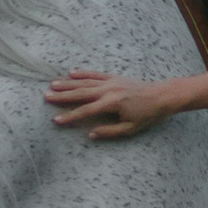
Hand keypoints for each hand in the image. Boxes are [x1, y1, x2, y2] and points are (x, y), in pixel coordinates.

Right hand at [45, 70, 182, 139]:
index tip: (56, 119)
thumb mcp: (130, 128)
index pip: (85, 111)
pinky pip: (95, 74)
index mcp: (111, 103)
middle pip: (81, 93)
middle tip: (46, 96)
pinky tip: (71, 73)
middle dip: (63, 96)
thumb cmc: (147, 115)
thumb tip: (90, 134)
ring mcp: (111, 82)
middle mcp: (108, 90)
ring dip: (68, 83)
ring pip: (85, 82)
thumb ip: (109, 132)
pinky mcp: (114, 77)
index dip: (70, 116)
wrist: (161, 96)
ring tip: (53, 85)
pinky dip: (83, 73)